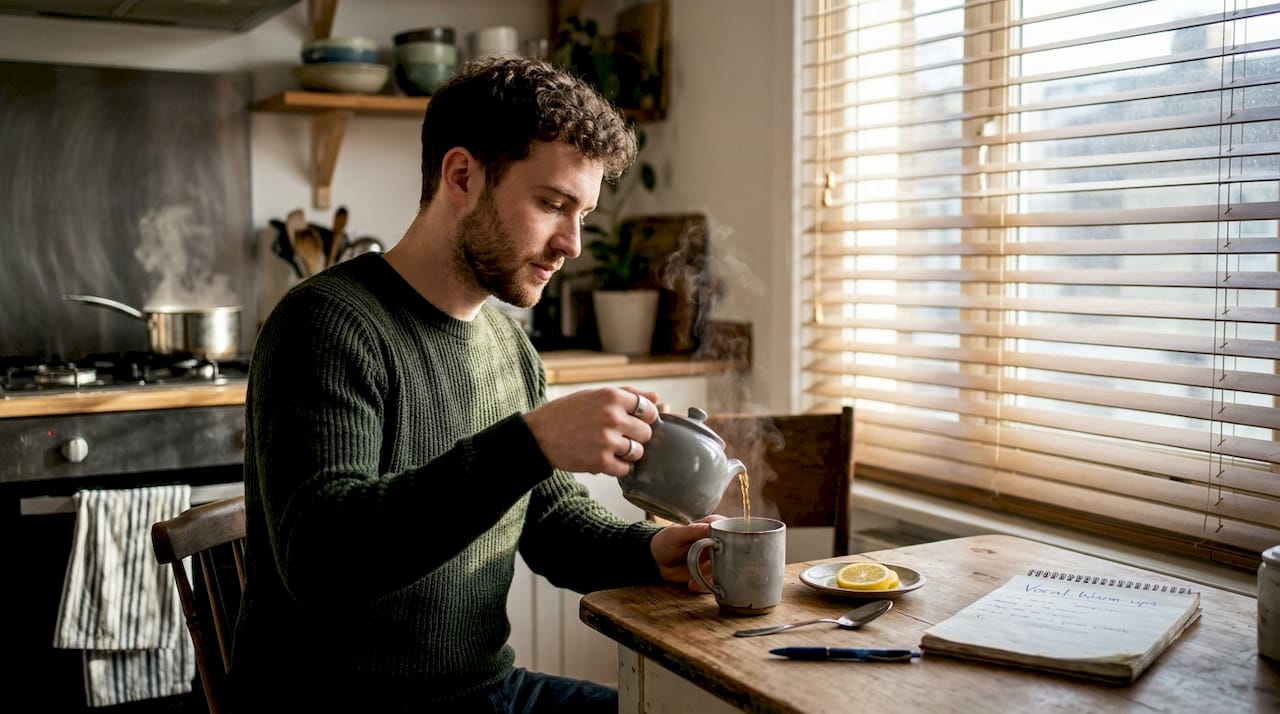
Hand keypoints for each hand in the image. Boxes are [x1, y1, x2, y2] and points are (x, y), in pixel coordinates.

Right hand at [524, 386, 659, 476]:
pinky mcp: (601, 462)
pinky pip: (625, 469)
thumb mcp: (596, 395)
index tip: (634, 422)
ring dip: (627, 453)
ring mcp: (607, 441)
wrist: (538, 435)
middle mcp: (613, 417)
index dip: (644, 419)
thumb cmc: (567, 413)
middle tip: (617, 436)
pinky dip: (617, 467)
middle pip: (646, 433)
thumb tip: (657, 398)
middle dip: (635, 436)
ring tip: (609, 448)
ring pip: (638, 452)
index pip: (649, 411)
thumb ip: (628, 394)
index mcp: (613, 397)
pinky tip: (603, 459)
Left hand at [651, 515, 724, 591]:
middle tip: (702, 570)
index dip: (729, 543)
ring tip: (693, 580)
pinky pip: (716, 581)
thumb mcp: (677, 533)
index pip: (731, 531)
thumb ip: (693, 530)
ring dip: (709, 577)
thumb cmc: (665, 541)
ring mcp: (715, 558)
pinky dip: (704, 585)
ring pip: (725, 570)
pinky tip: (692, 584)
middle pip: (731, 554)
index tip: (717, 552)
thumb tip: (710, 527)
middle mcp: (718, 542)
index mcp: (712, 526)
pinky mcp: (711, 572)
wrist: (657, 561)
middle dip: (717, 565)